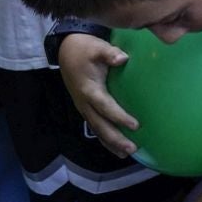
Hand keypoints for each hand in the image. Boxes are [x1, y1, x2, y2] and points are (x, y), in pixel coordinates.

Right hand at [57, 33, 138, 155]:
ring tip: (126, 153)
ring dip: (111, 142)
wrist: (66, 50)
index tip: (135, 125)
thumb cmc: (85, 49)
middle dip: (115, 138)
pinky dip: (105, 138)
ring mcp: (84, 107)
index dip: (119, 117)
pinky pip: (95, 126)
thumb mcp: (97, 47)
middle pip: (100, 125)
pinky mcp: (86, 108)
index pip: (106, 106)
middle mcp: (85, 102)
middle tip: (132, 148)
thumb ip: (109, 53)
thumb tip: (123, 58)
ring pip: (97, 129)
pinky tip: (116, 148)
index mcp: (89, 89)